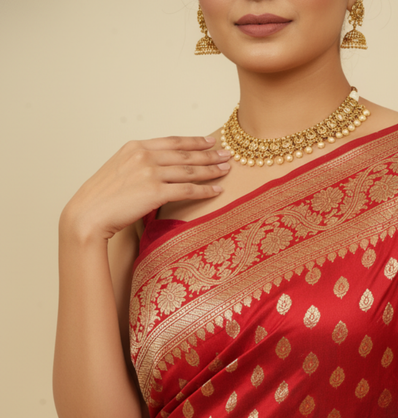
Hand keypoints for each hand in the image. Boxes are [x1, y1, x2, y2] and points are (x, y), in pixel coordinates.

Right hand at [60, 136, 230, 240]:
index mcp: (134, 147)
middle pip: (185, 154)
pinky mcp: (155, 192)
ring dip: (211, 170)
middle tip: (228, 155)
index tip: (210, 141)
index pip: (172, 141)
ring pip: (189, 170)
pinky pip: (187, 190)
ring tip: (226, 170)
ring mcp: (150, 173)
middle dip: (209, 155)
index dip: (194, 141)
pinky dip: (204, 190)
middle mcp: (144, 155)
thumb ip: (138, 166)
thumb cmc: (100, 199)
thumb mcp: (118, 172)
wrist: (88, 214)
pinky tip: (216, 191)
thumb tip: (155, 171)